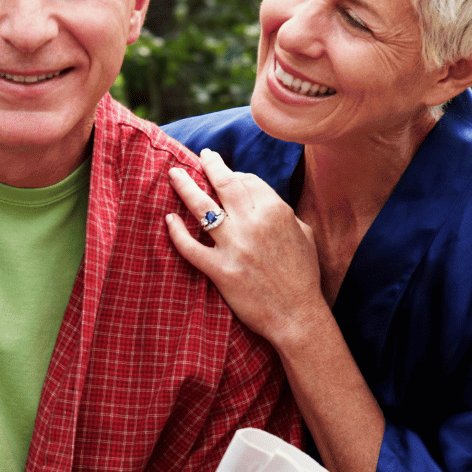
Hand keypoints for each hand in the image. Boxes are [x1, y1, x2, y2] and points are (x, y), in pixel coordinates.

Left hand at [165, 149, 325, 345]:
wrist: (297, 315)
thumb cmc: (303, 276)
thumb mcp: (304, 234)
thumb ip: (285, 213)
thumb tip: (266, 199)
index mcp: (276, 211)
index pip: (248, 180)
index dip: (235, 175)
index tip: (226, 175)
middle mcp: (253, 223)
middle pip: (224, 184)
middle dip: (209, 165)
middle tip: (199, 156)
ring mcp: (234, 246)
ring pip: (202, 207)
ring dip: (185, 186)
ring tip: (174, 173)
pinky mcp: (220, 270)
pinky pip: (190, 246)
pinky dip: (176, 232)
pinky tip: (168, 220)